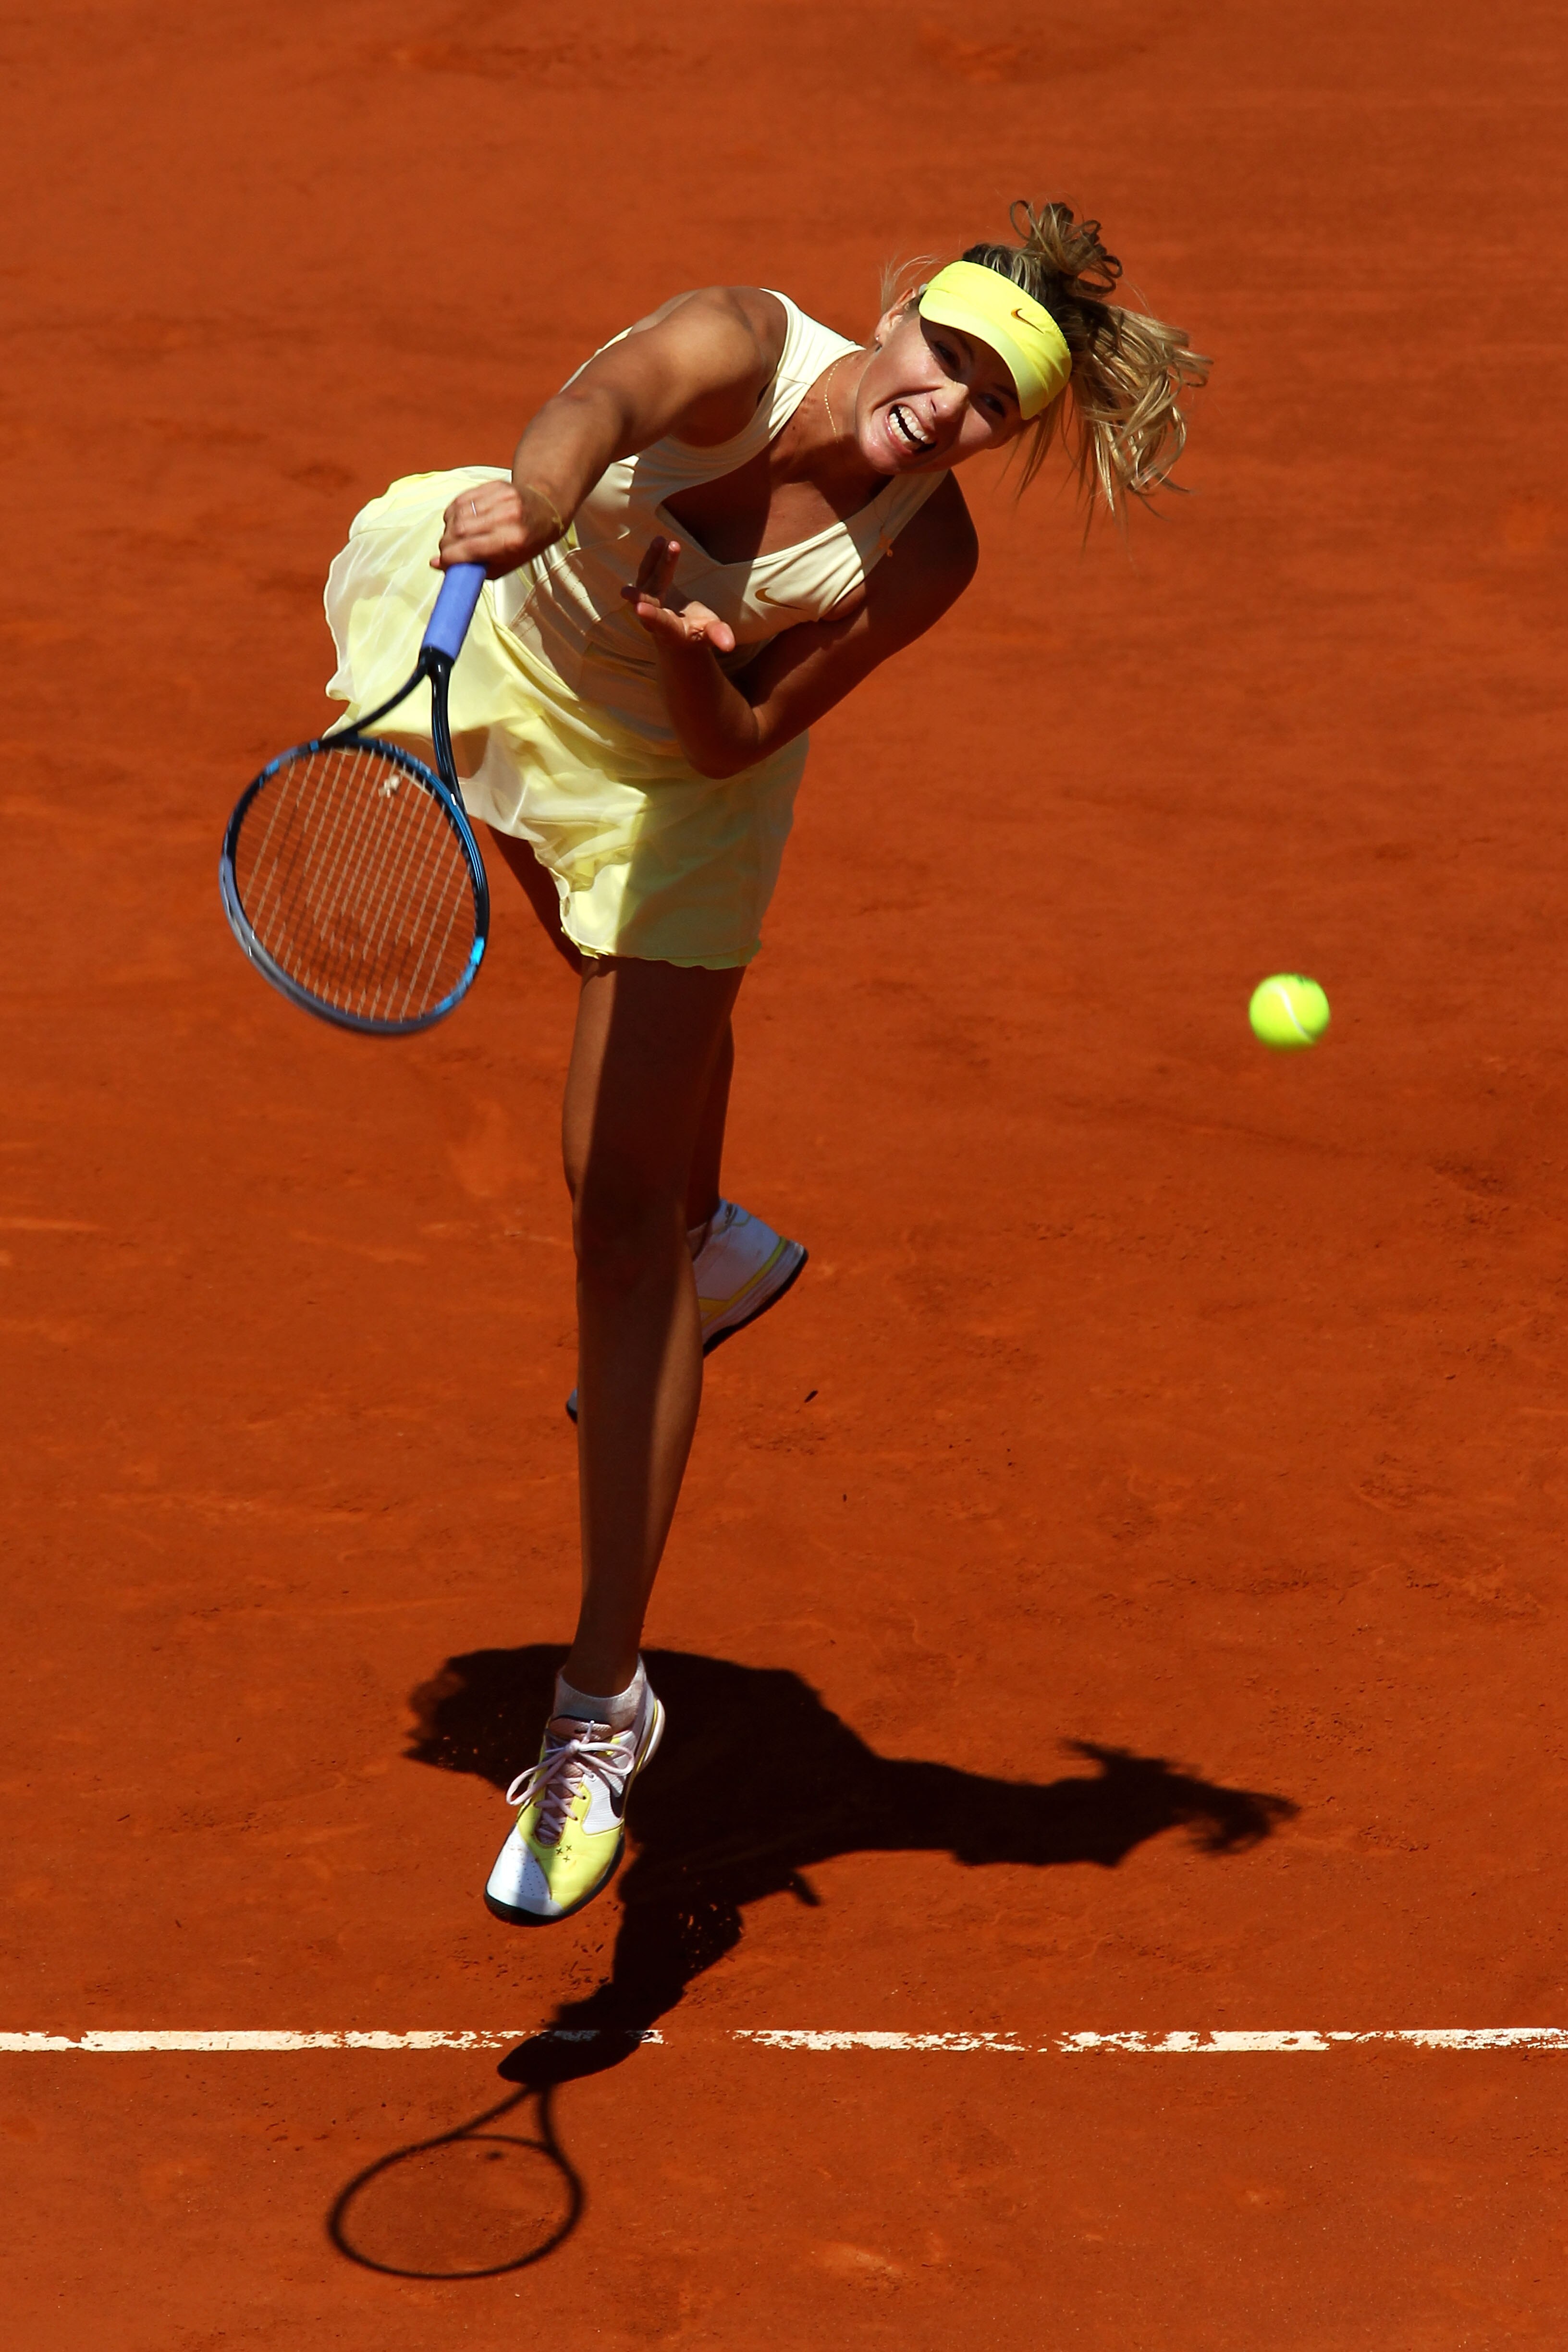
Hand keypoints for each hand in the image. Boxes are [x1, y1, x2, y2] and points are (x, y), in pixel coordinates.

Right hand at [433, 480, 563, 578]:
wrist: (547, 508)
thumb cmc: (527, 542)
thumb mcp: (507, 564)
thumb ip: (474, 568)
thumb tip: (437, 564)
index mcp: (513, 540)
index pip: (470, 548)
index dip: (450, 557)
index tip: (443, 562)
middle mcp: (507, 516)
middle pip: (460, 530)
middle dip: (446, 544)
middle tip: (446, 551)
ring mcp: (501, 497)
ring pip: (457, 513)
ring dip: (448, 528)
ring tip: (453, 537)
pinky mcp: (494, 485)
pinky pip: (462, 499)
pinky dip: (454, 513)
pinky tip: (458, 521)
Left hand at [621, 536, 735, 655]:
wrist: (679, 632)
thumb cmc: (697, 635)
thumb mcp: (710, 636)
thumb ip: (719, 636)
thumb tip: (730, 645)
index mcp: (669, 630)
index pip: (659, 623)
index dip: (651, 617)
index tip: (640, 610)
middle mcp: (653, 616)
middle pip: (649, 599)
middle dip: (645, 589)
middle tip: (632, 586)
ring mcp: (648, 599)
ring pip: (647, 579)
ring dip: (653, 560)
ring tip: (661, 541)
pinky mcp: (647, 586)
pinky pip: (648, 569)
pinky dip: (653, 555)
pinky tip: (660, 540)